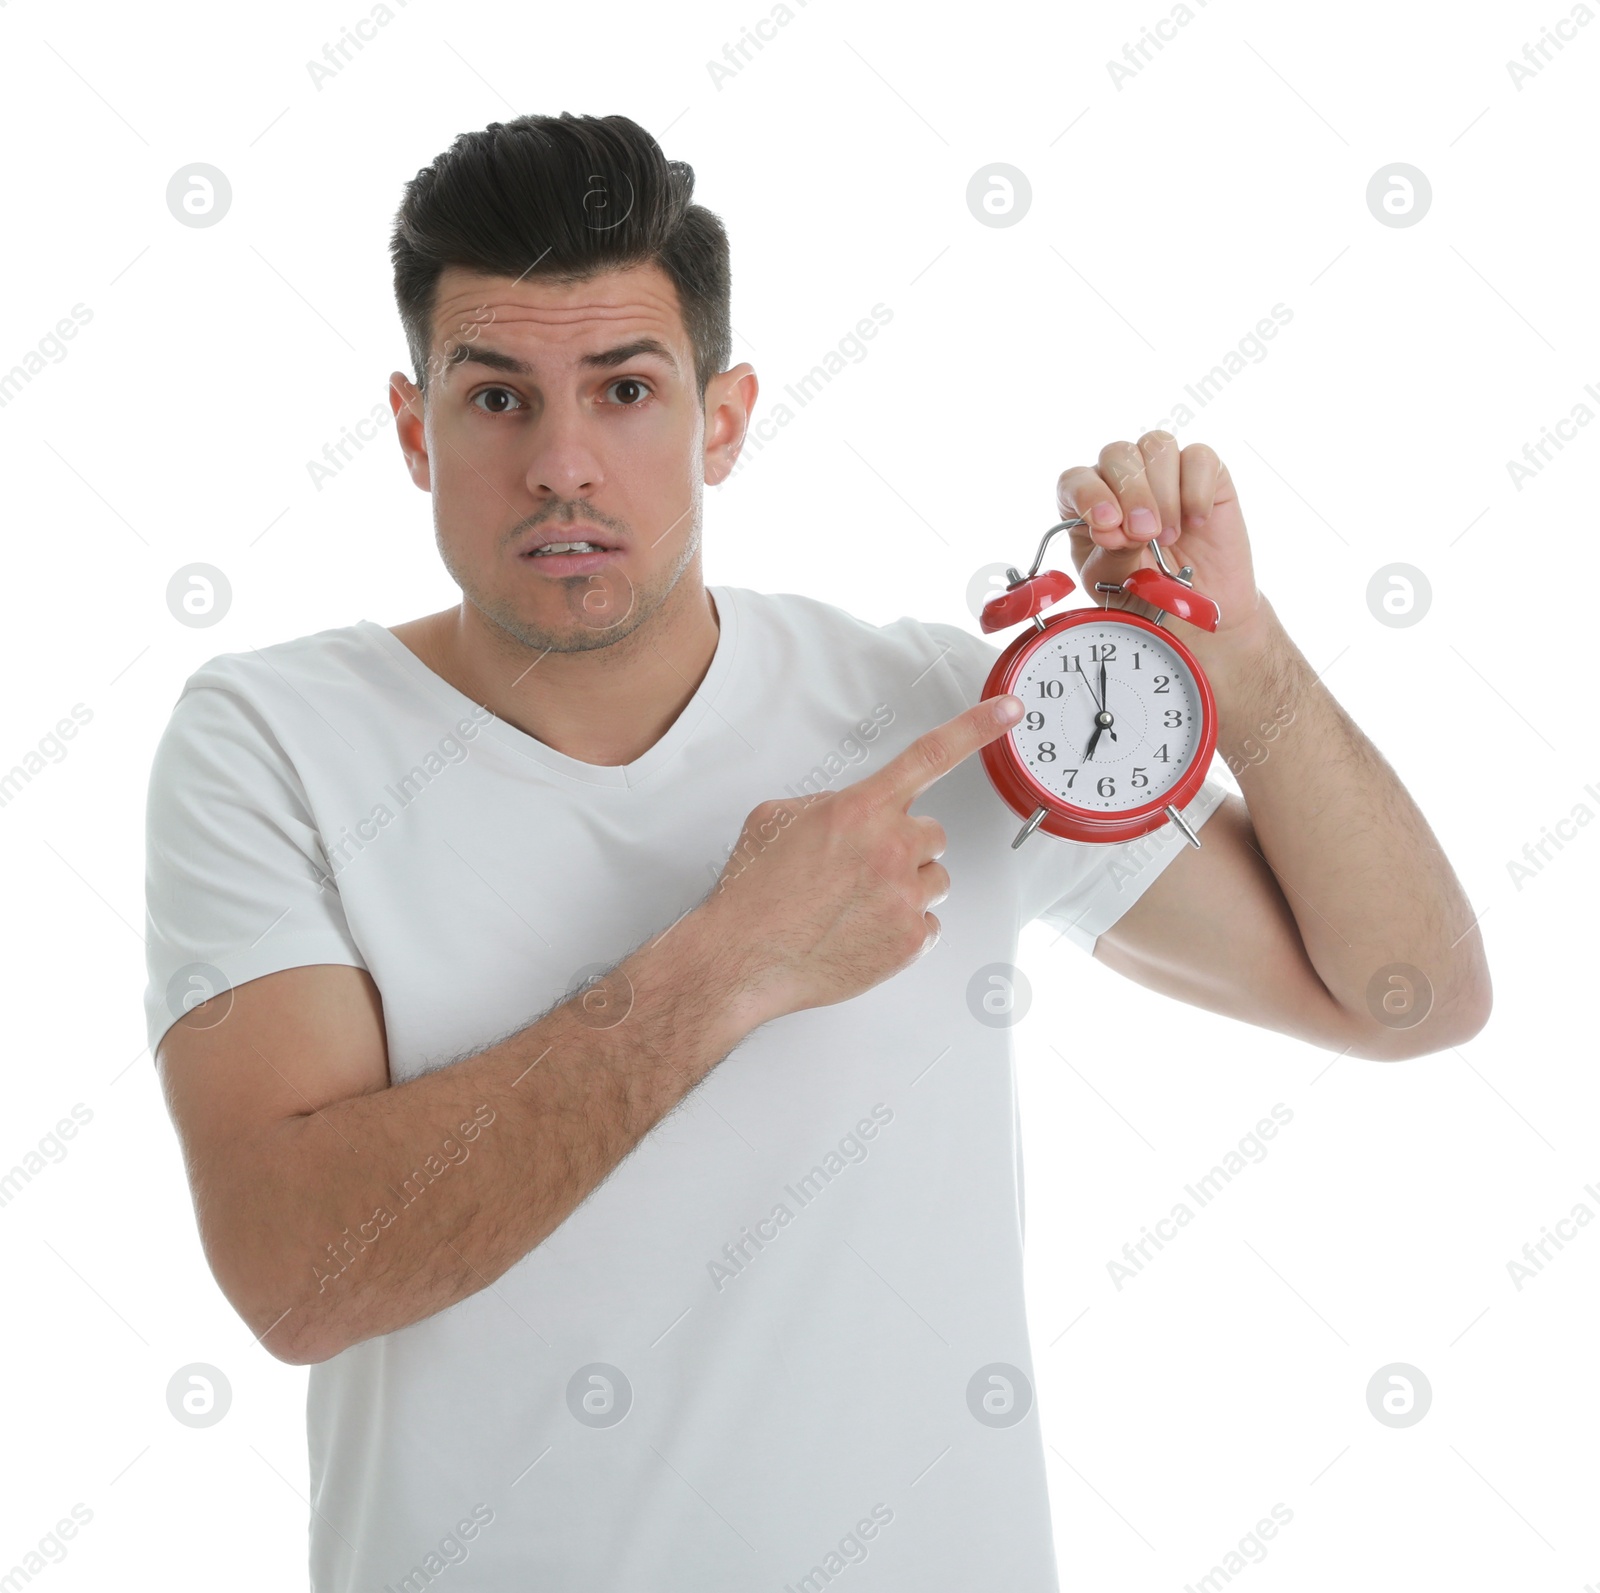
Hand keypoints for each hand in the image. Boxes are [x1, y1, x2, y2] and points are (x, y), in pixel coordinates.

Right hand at [698, 695, 1023, 1024]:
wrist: (742, 958)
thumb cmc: (755, 895)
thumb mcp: (777, 820)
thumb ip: (829, 804)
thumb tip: (852, 810)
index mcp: (860, 809)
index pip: (930, 755)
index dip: (976, 727)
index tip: (1009, 710)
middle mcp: (890, 848)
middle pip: (932, 834)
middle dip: (904, 847)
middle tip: (862, 869)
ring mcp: (905, 897)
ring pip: (935, 880)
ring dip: (906, 888)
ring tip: (856, 905)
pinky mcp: (911, 941)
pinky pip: (929, 925)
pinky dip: (903, 929)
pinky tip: (863, 931)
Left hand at [1056, 432, 1262, 643]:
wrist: (1194, 611)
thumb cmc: (1143, 594)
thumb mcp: (1115, 582)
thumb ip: (1111, 553)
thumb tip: (1114, 527)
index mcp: (1086, 504)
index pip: (1075, 479)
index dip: (1088, 495)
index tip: (1107, 525)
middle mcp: (1120, 479)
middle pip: (1117, 454)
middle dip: (1132, 494)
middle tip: (1146, 535)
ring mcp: (1162, 472)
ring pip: (1157, 445)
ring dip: (1163, 493)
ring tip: (1170, 537)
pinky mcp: (1203, 474)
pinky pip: (1199, 457)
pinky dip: (1197, 489)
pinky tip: (1196, 523)